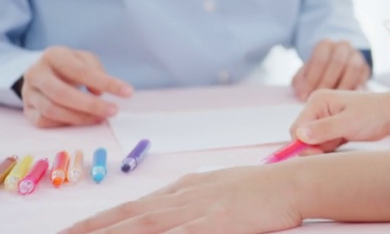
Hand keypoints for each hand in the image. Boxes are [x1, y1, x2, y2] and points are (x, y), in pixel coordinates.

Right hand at [22, 46, 132, 127]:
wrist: (41, 71)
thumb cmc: (69, 64)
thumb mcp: (84, 58)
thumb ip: (95, 70)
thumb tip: (99, 93)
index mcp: (52, 55)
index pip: (80, 71)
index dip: (105, 82)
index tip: (128, 92)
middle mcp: (36, 74)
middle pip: (62, 94)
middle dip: (90, 105)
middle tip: (113, 111)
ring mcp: (28, 93)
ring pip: (52, 110)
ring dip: (80, 118)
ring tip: (101, 118)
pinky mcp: (27, 111)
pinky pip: (44, 122)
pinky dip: (66, 123)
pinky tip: (83, 121)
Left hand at [58, 165, 300, 233]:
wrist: (295, 182)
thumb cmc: (263, 188)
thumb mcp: (220, 186)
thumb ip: (191, 196)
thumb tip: (166, 205)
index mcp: (185, 188)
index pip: (132, 207)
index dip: (99, 221)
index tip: (71, 232)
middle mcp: (185, 197)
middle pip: (130, 217)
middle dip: (93, 230)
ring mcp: (200, 210)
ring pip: (146, 227)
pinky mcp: (218, 223)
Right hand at [289, 89, 389, 152]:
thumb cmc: (372, 115)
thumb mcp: (348, 123)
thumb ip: (324, 129)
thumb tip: (300, 134)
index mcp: (317, 101)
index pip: (296, 128)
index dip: (303, 144)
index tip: (318, 153)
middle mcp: (318, 108)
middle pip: (302, 136)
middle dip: (313, 147)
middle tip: (332, 150)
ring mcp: (324, 118)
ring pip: (312, 142)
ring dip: (323, 149)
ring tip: (342, 144)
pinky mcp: (331, 128)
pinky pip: (322, 144)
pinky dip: (329, 149)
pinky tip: (343, 144)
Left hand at [291, 39, 369, 99]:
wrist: (337, 64)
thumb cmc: (318, 71)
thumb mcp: (305, 72)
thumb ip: (300, 81)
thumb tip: (300, 94)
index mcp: (325, 45)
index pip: (320, 59)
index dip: (311, 79)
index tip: (304, 96)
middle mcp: (342, 47)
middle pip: (337, 62)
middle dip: (326, 82)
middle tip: (319, 100)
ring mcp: (356, 56)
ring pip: (353, 68)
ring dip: (342, 86)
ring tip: (333, 103)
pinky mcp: (365, 68)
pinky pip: (362, 77)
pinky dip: (354, 89)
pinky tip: (344, 101)